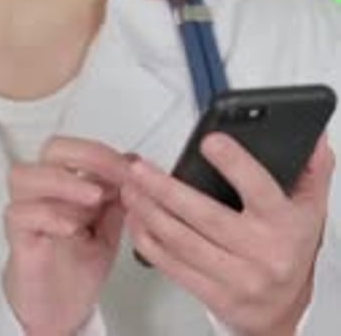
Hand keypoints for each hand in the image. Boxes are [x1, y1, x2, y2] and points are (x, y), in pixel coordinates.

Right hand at [3, 137, 130, 334]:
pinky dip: (48, 215)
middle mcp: (42, 189)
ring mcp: (25, 210)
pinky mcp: (17, 237)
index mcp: (65, 180)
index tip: (130, 168)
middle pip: (51, 149)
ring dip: (64, 181)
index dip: (105, 153)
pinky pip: (19, 214)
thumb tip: (133, 166)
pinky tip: (72, 226)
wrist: (60, 310)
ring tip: (94, 197)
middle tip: (115, 174)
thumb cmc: (79, 265)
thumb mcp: (110, 228)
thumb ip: (118, 198)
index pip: (79, 148)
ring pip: (25, 176)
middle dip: (88, 156)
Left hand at [121, 132, 333, 335]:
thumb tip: (313, 135)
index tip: (210, 141)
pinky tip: (136, 220)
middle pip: (205, 217)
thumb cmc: (291, 248)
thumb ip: (312, 168)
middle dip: (166, 190)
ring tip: (131, 188)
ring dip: (149, 212)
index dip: (234, 164)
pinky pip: (173, 267)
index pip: (259, 189)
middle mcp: (260, 253)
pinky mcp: (214, 296)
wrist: (285, 309)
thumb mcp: (310, 206)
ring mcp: (236, 278)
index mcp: (284, 223)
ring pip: (183, 242)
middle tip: (140, 168)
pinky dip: (149, 241)